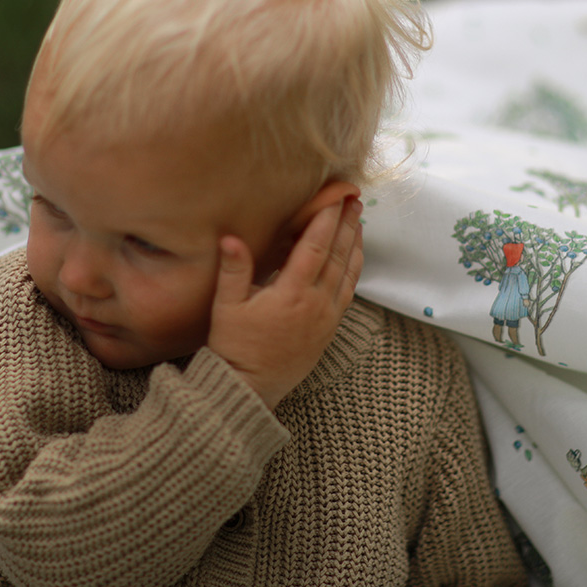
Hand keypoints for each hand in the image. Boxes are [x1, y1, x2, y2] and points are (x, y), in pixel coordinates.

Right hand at [208, 197, 363, 409]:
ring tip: (358, 220)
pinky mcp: (330, 328)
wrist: (252, 388)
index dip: (326, 219)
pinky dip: (354, 268)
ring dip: (355, 244)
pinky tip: (355, 256)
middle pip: (337, 254)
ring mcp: (327, 317)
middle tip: (353, 199)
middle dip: (346, 224)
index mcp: (292, 294)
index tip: (334, 198)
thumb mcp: (227, 306)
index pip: (315, 246)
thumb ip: (233, 269)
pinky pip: (348, 291)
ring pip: (348, 272)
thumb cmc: (235, 346)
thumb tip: (230, 237)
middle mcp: (316, 303)